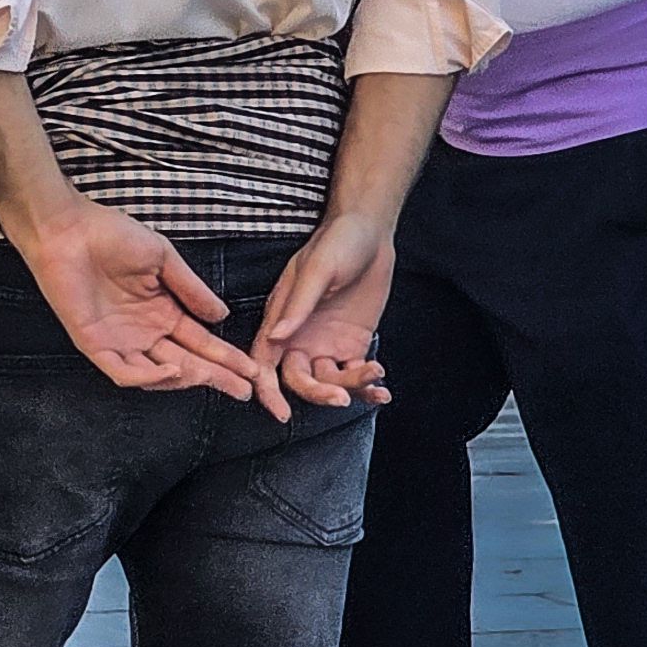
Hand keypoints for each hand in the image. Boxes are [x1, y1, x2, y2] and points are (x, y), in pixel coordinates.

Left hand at [17, 191, 256, 400]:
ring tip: (216, 377)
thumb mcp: (162, 259)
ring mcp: (119, 341)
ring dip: (188, 379)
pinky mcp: (95, 344)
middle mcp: (143, 332)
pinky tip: (174, 371)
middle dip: (216, 376)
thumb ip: (191, 289)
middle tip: (245, 389)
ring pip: (158, 374)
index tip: (251, 369)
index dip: (225, 356)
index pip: (199, 342)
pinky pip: (124, 371)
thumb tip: (221, 315)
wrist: (67, 229)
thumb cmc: (110, 235)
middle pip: (185, 363)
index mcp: (160, 311)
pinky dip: (149, 377)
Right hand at [246, 207, 395, 418]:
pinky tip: (382, 391)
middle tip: (341, 398)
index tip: (280, 413)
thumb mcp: (316, 270)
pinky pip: (353, 375)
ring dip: (349, 387)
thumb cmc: (337, 243)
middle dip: (317, 393)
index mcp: (280, 320)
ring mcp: (326, 344)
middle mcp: (299, 338)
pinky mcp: (352, 345)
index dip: (267, 390)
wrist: (371, 232)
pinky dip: (366, 387)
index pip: (264, 362)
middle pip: (298, 380)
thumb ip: (298, 306)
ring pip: (328, 382)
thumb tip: (276, 338)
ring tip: (374, 373)